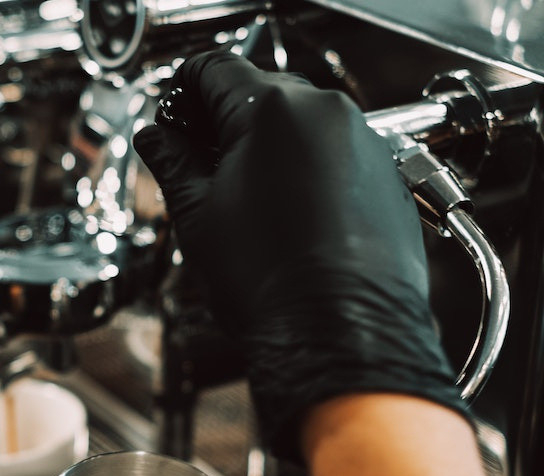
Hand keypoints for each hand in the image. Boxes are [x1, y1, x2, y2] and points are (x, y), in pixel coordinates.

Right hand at [134, 51, 465, 459]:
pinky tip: (289, 219)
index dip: (184, 92)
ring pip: (300, 127)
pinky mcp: (386, 177)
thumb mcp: (200, 217)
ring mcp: (365, 144)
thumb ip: (173, 164)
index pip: (214, 70)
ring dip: (268, 151)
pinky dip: (307, 174)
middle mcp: (327, 115)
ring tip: (246, 205)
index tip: (175, 116)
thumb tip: (158, 139)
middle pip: (261, 94)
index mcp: (272, 112)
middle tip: (200, 168)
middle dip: (225, 125)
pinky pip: (336, 157)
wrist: (340, 335)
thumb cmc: (274, 285)